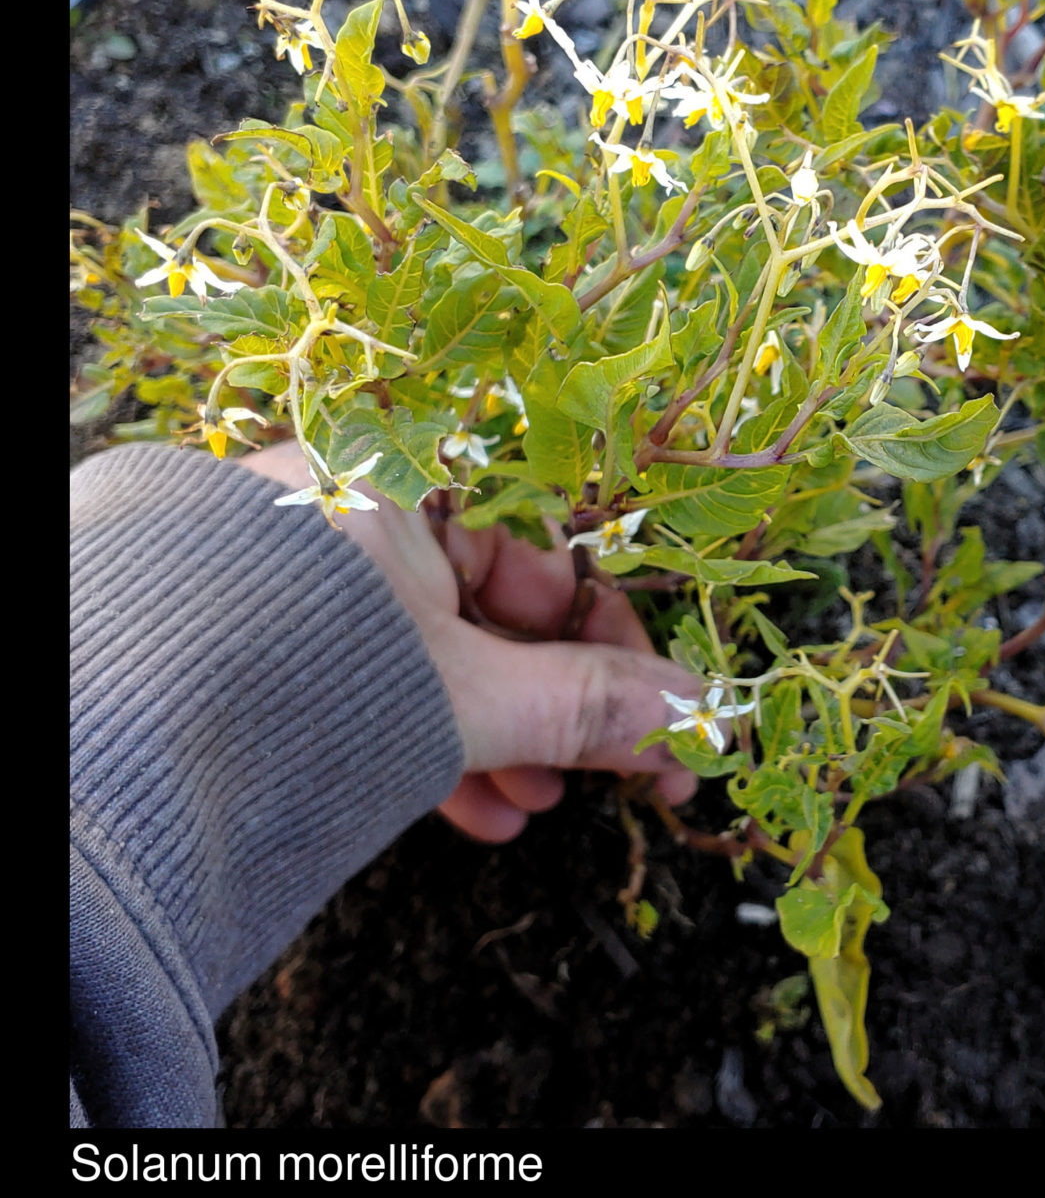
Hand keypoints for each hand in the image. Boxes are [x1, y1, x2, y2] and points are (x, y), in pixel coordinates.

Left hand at [241, 440, 698, 841]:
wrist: (111, 746)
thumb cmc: (301, 675)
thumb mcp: (472, 693)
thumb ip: (590, 705)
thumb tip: (690, 719)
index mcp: (411, 481)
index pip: (551, 552)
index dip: (616, 639)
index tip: (659, 706)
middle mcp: (356, 509)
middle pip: (496, 606)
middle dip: (557, 701)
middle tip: (611, 768)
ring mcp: (309, 570)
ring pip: (436, 648)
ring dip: (501, 732)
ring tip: (534, 800)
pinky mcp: (266, 630)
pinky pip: (371, 674)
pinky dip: (427, 737)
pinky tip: (471, 807)